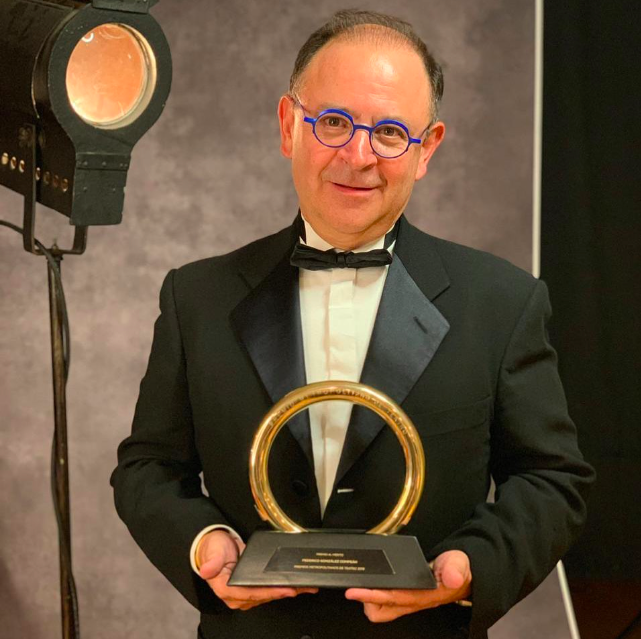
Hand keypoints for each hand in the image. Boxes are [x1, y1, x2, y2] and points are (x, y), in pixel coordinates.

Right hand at [198, 530, 317, 609]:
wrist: (215, 544)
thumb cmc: (213, 549)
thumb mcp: (213, 552)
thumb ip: (212, 562)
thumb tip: (208, 570)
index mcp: (226, 590)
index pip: (251, 594)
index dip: (270, 592)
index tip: (286, 589)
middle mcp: (236, 596)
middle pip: (264, 596)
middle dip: (284, 592)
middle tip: (302, 587)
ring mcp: (245, 593)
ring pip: (269, 595)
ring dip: (287, 590)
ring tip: (306, 586)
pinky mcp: (252, 588)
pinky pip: (269, 590)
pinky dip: (283, 587)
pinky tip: (297, 585)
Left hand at [345, 550, 471, 622]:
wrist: (465, 574)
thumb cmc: (459, 570)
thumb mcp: (458, 565)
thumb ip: (454, 569)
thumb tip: (451, 577)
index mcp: (424, 596)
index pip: (394, 598)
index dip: (373, 595)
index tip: (355, 591)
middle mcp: (413, 601)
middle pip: (382, 611)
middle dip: (365, 601)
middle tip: (353, 587)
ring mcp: (408, 599)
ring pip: (382, 609)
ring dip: (369, 599)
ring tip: (359, 585)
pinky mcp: (406, 594)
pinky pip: (386, 600)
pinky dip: (375, 593)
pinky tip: (369, 583)